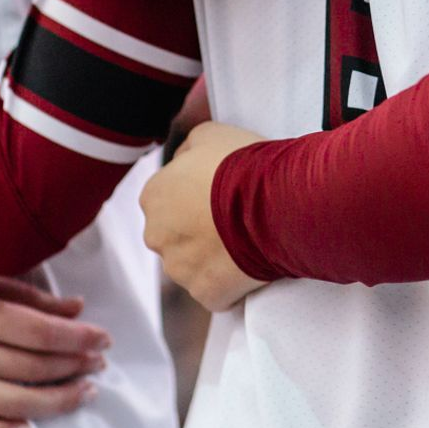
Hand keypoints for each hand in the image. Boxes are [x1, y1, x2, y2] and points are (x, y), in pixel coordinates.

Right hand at [0, 236, 108, 427]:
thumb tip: (75, 310)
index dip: (77, 340)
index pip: (39, 334)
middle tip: (98, 367)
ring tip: (81, 395)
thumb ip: (22, 296)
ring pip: (7, 403)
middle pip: (30, 369)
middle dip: (73, 369)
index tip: (103, 340)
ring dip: (52, 402)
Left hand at [141, 122, 267, 312]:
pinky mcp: (205, 293)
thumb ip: (187, 149)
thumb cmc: (243, 165)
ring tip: (247, 240)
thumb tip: (182, 158)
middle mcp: (157, 235)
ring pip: (194, 266)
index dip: (196, 197)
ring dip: (214, 257)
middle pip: (177, 236)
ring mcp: (180, 269)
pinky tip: (250, 264)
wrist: (275, 203)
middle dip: (200, 231)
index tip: (221, 195)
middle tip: (235, 218)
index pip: (168, 200)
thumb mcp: (210, 134)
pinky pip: (216, 291)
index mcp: (153, 196)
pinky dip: (231, 283)